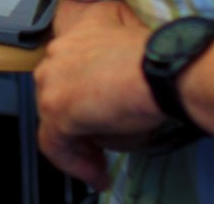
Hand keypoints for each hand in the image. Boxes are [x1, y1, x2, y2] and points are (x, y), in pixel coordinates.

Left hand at [34, 0, 164, 186]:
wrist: (162, 70)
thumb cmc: (159, 63)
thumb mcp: (129, 60)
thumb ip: (108, 76)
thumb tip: (106, 110)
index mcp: (74, 37)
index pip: (67, 74)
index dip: (82, 101)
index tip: (99, 119)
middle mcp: (55, 55)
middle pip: (57, 96)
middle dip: (77, 125)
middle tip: (98, 147)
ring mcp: (51, 81)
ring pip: (53, 121)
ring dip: (77, 147)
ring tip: (100, 167)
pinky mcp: (56, 109)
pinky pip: (55, 145)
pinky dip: (75, 165)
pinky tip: (98, 176)